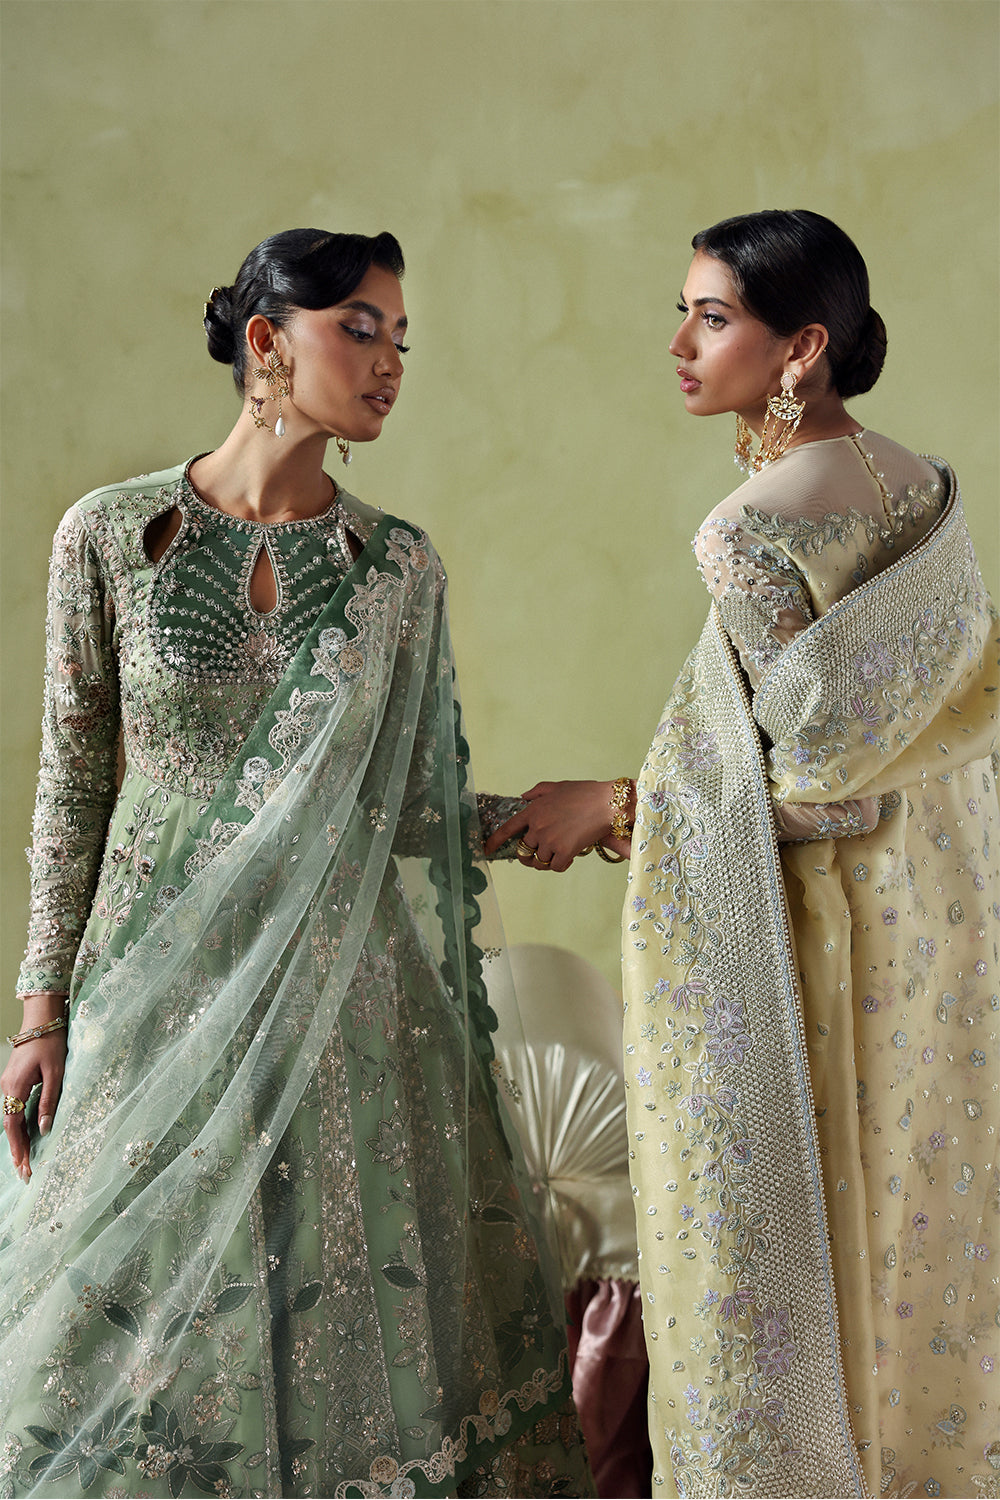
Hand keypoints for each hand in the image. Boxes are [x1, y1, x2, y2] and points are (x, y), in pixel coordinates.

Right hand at [1, 995, 67, 1182]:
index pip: (13, 1124)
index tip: (23, 1166)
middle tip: (24, 1173)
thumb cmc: (51, 1043)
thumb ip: (49, 1101)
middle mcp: (7, 1088)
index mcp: (15, 1086)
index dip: (18, 1147)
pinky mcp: (15, 1082)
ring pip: (11, 1118)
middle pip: (9, 1125)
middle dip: (17, 1150)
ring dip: (18, 1140)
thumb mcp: (55, 1073)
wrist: (42, 1020)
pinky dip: (19, 1126)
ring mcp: (9, 1085)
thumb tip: (44, 1129)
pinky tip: (25, 1138)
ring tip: (25, 1162)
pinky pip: (15, 1109)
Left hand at [484, 779, 633, 871]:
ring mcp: (550, 840)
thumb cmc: (585, 793)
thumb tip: (524, 797)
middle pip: (524, 850)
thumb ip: (537, 792)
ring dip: (547, 861)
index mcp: (533, 810)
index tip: (487, 849)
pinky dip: (560, 865)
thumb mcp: (557, 786)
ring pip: (539, 861)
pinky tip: (568, 858)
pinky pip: (555, 866)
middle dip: (529, 855)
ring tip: (557, 854)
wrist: (606, 803)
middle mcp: (538, 827)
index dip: (495, 841)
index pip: (507, 829)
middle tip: (540, 854)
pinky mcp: (564, 851)